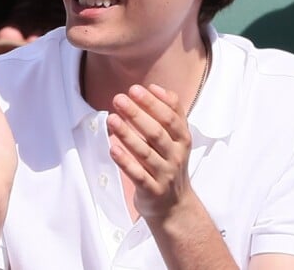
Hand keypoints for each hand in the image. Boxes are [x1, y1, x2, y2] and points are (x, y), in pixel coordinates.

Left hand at [107, 84, 192, 219]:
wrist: (175, 206)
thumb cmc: (170, 161)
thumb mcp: (177, 137)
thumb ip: (171, 110)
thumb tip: (155, 87)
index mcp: (182, 139)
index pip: (170, 117)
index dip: (153, 102)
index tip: (135, 89)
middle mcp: (176, 156)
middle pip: (156, 133)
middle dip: (137, 114)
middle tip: (118, 99)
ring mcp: (165, 175)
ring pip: (145, 153)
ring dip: (127, 135)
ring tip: (111, 119)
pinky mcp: (152, 191)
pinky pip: (138, 175)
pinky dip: (125, 162)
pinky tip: (112, 148)